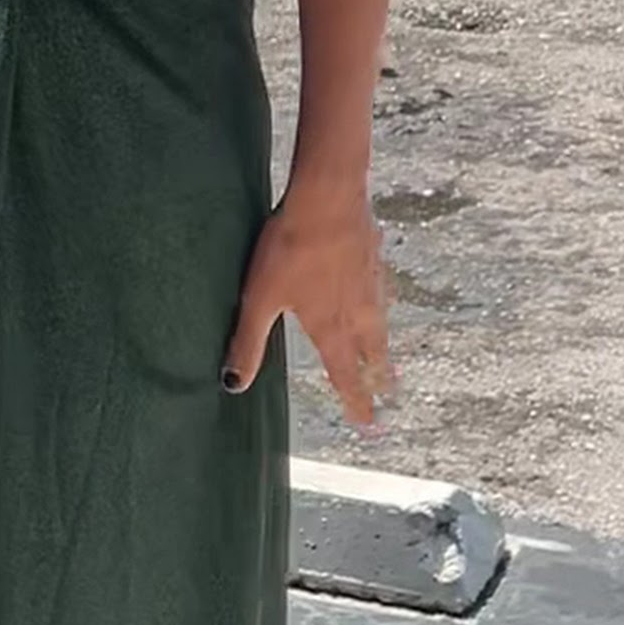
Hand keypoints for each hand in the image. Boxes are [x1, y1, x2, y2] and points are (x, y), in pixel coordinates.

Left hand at [223, 181, 394, 428]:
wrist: (328, 200)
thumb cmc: (290, 251)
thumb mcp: (260, 300)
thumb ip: (248, 342)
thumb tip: (234, 385)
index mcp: (332, 328)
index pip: (345, 375)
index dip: (355, 401)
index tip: (368, 425)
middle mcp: (359, 311)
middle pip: (372, 352)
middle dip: (378, 376)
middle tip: (389, 392)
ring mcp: (371, 283)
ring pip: (381, 322)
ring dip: (384, 343)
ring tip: (386, 353)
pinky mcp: (373, 256)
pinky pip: (380, 287)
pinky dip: (381, 301)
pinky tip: (377, 291)